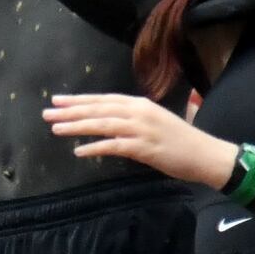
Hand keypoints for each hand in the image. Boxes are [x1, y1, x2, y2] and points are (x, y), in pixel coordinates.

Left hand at [42, 92, 235, 187]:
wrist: (206, 154)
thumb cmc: (181, 140)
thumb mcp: (155, 121)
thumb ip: (133, 118)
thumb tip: (112, 120)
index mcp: (140, 104)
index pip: (103, 99)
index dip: (79, 100)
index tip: (58, 101)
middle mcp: (139, 112)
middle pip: (98, 108)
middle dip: (71, 110)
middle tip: (48, 112)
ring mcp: (141, 129)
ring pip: (102, 124)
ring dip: (77, 126)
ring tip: (56, 129)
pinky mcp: (144, 147)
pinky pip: (114, 146)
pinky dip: (95, 148)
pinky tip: (79, 151)